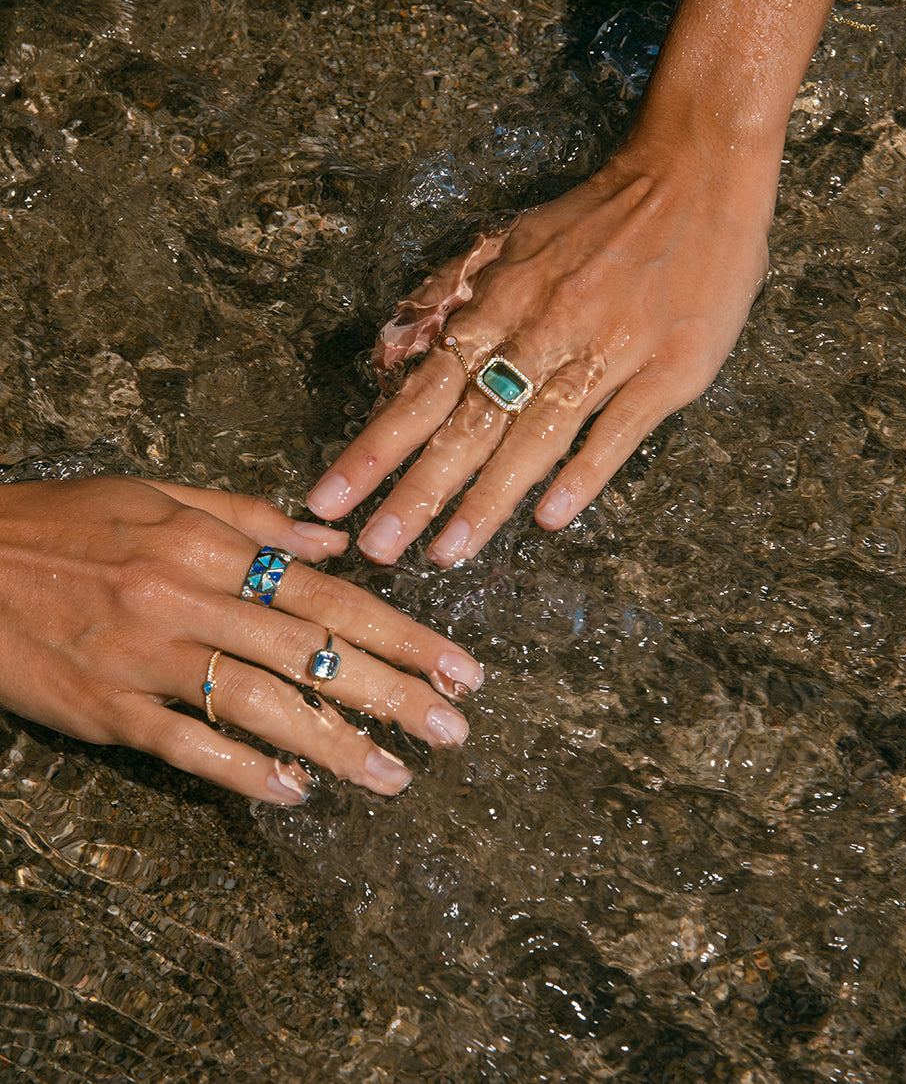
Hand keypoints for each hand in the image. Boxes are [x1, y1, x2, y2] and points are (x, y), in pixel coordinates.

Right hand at [0, 477, 482, 801]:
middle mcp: (189, 596)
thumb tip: (334, 536)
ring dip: (335, 744)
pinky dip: (244, 771)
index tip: (458, 665)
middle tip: (454, 728)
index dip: (401, 632)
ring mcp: (147, 656)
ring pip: (261, 704)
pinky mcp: (106, 709)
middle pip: (311, 651)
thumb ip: (253, 517)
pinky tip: (295, 793)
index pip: (329, 592)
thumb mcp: (159, 496)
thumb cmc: (64, 524)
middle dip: (393, 691)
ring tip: (395, 776)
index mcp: (209, 543)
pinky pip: (187, 746)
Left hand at [307, 128, 777, 565]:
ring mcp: (608, 351)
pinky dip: (583, 472)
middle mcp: (544, 329)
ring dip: (487, 499)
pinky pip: (618, 430)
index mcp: (501, 301)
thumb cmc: (597, 218)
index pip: (424, 388)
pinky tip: (550, 518)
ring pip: (535, 435)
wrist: (695, 176)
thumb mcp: (512, 238)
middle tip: (376, 549)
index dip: (376, 446)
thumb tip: (401, 352)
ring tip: (446, 552)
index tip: (330, 498)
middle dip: (417, 491)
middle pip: (469, 422)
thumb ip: (454, 294)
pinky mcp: (669, 370)